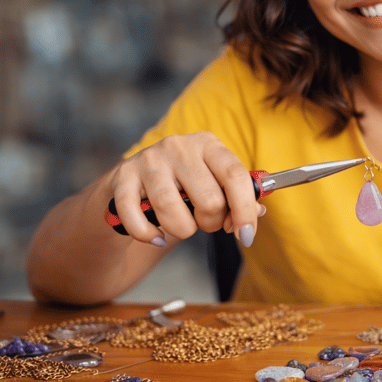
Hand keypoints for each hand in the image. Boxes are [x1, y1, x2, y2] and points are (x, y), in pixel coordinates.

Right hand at [108, 132, 261, 245]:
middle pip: (209, 199)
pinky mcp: (123, 177)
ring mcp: (149, 160)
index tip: (247, 236)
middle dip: (211, 223)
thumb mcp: (214, 182)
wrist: (135, 181)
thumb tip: (258, 211)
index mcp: (208, 144)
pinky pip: (136, 217)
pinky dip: (148, 234)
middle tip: (205, 221)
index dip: (245, 210)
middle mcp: (179, 146)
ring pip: (172, 211)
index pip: (235, 176)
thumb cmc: (185, 184)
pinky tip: (156, 236)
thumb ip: (238, 197)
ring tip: (181, 224)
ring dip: (182, 230)